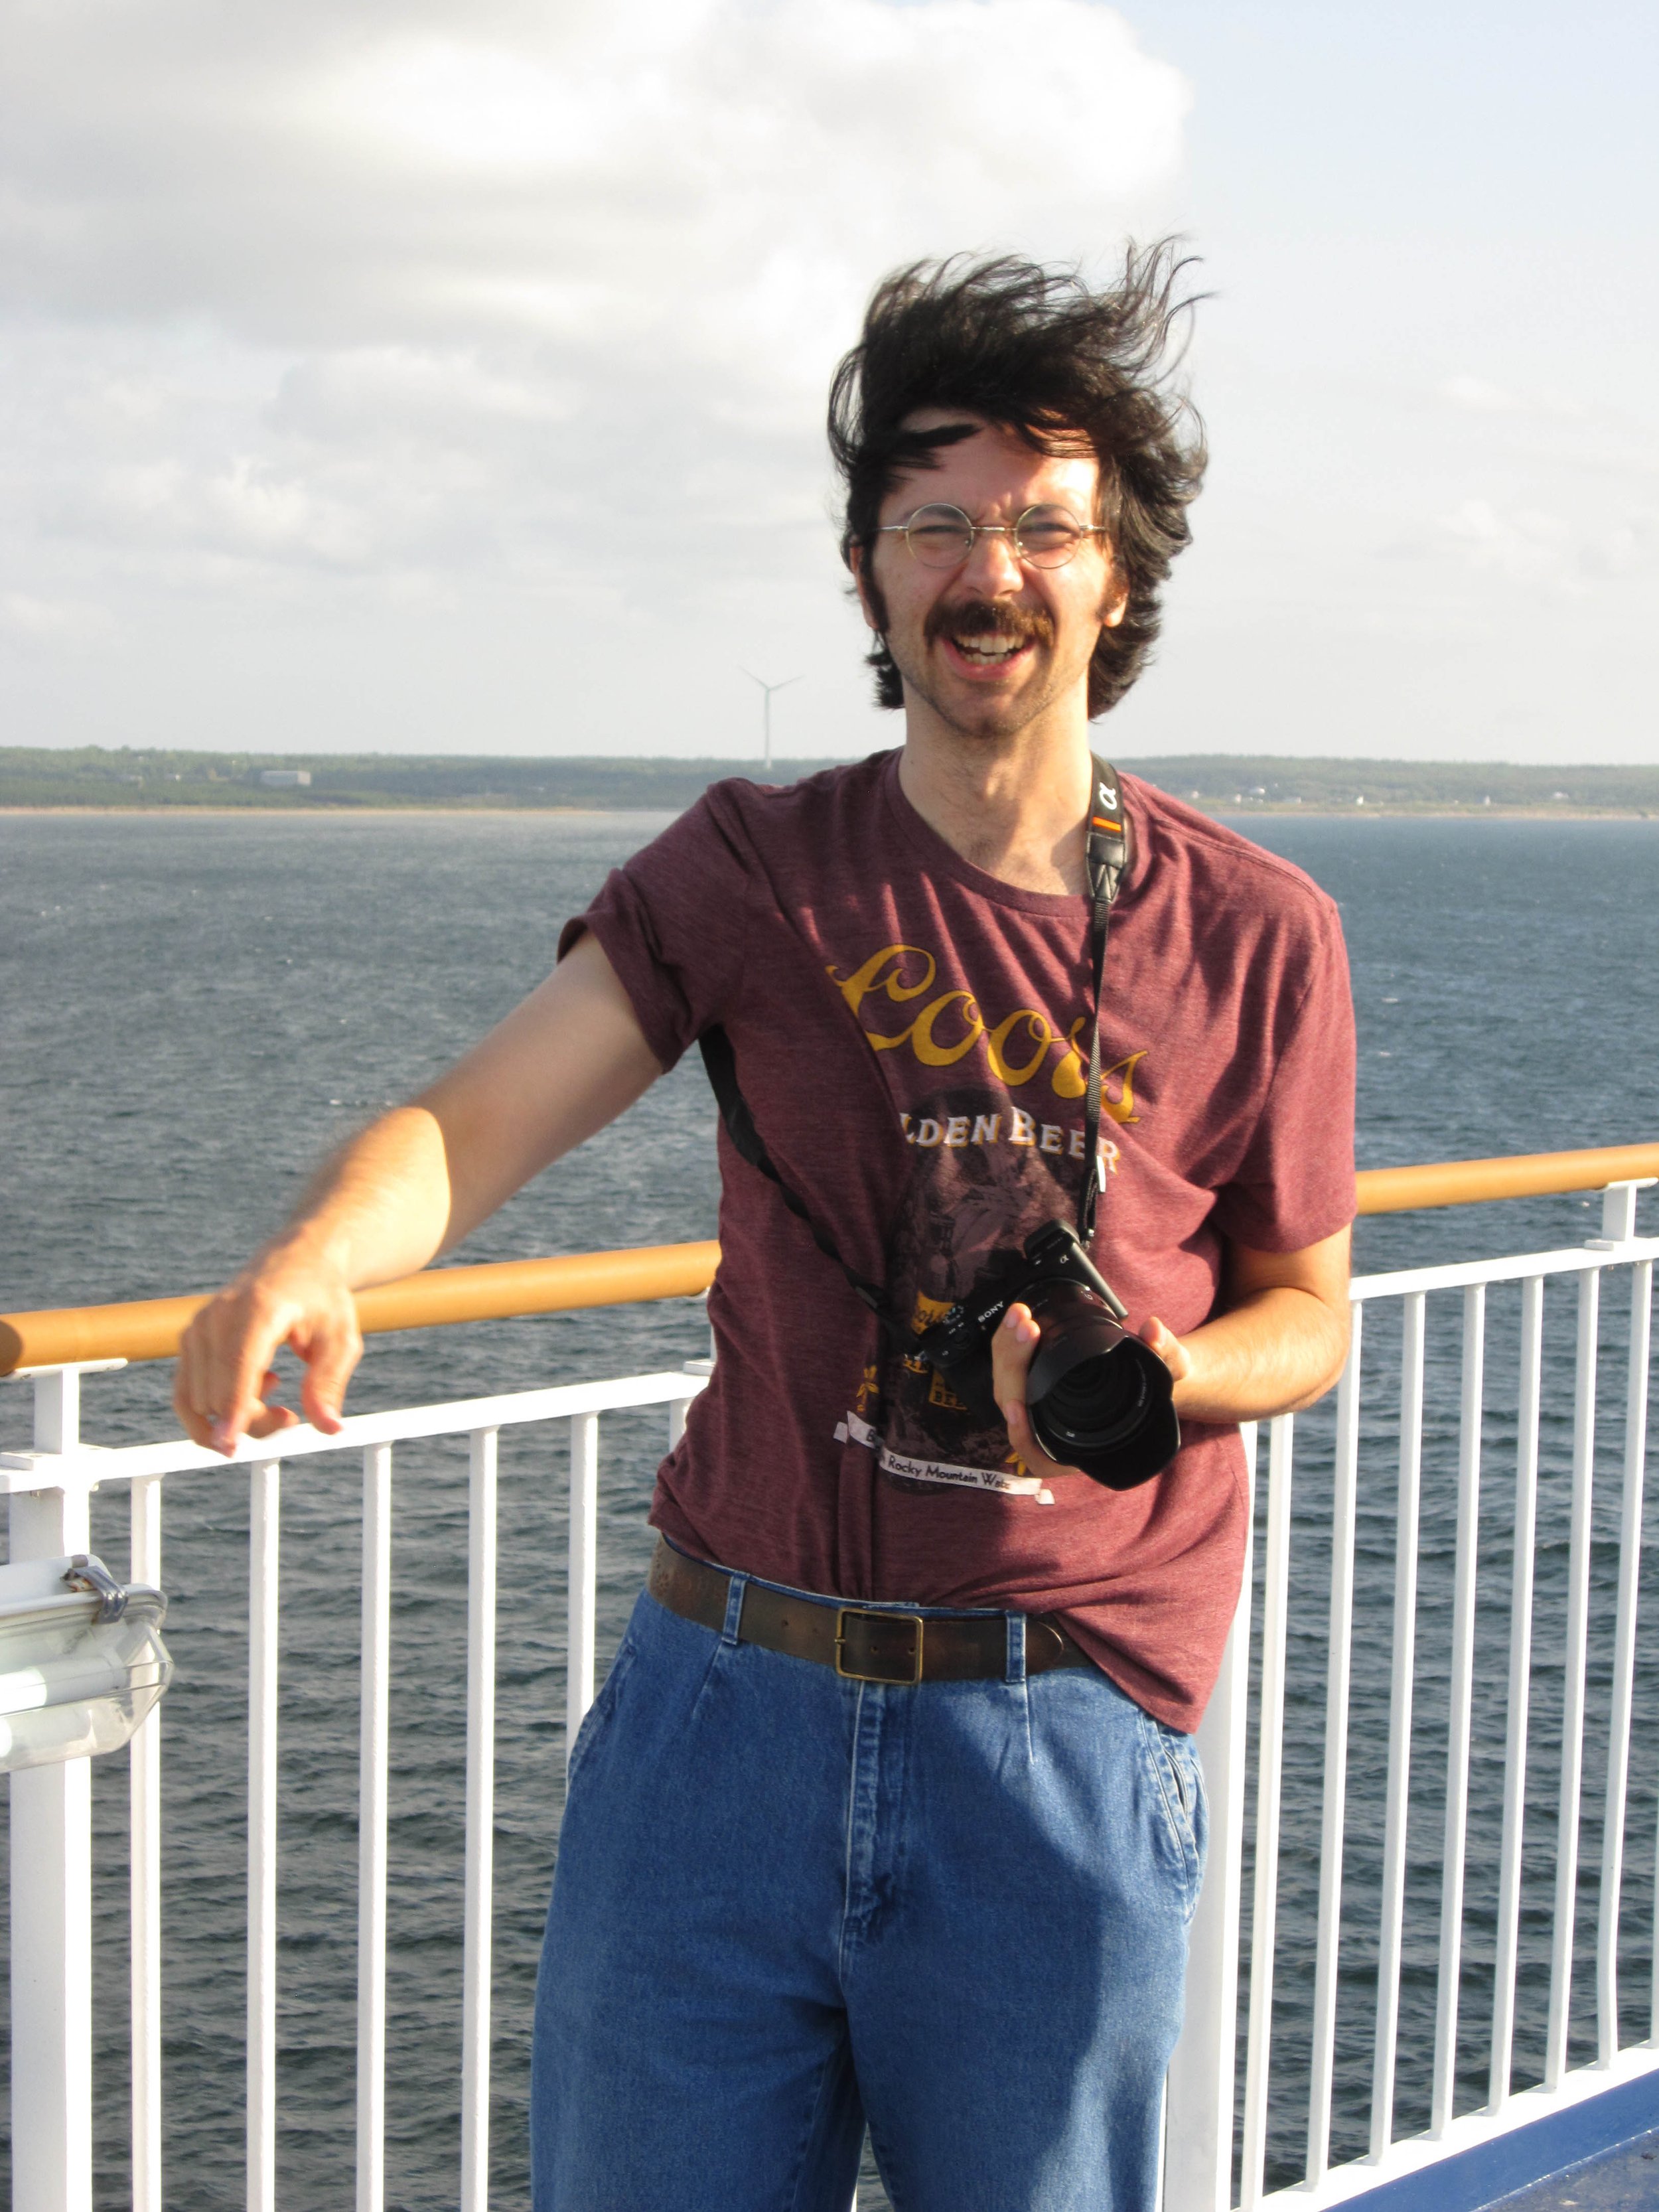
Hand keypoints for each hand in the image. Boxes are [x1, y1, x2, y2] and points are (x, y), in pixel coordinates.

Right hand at [173, 1237, 362, 1455]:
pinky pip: (187, 1395)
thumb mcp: (341, 1339)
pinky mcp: (188, 1341)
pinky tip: (253, 1386)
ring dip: (235, 1418)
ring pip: (198, 1402)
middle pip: (218, 1395)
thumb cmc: (322, 1300)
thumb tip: (329, 1428)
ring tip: (275, 1388)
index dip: (233, 1409)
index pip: (237, 1367)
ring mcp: (197, 1329)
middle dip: (255, 1423)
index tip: (230, 1446)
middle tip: (292, 1416)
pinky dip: (215, 1409)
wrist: (297, 1261)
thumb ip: (330, 1383)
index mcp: (257, 1310)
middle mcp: (217, 1317)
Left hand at [992, 1303, 1197, 1482]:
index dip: (1024, 1438)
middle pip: (1014, 1407)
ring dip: (1007, 1348)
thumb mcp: (1171, 1371)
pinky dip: (1008, 1343)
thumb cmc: (1156, 1385)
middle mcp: (1053, 1429)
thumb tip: (1154, 1331)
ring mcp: (1039, 1403)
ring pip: (1005, 1385)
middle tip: (1028, 1329)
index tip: (1018, 1409)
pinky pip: (1009, 1367)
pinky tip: (1015, 1319)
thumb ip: (1166, 1354)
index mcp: (1081, 1446)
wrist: (1148, 1373)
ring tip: (1020, 1315)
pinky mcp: (1033, 1379)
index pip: (1041, 1457)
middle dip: (1014, 1366)